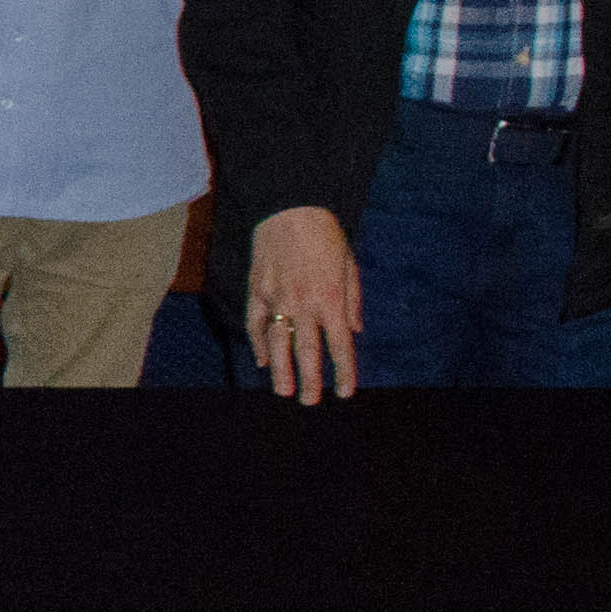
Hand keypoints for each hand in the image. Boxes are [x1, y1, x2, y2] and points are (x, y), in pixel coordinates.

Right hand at [247, 206, 360, 403]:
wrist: (291, 210)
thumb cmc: (325, 236)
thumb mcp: (350, 266)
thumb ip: (352, 301)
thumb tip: (354, 331)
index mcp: (332, 300)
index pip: (340, 346)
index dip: (343, 373)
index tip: (344, 392)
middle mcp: (305, 305)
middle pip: (308, 352)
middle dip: (310, 380)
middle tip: (310, 402)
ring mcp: (277, 299)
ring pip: (278, 343)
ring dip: (281, 370)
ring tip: (283, 390)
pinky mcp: (257, 290)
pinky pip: (256, 323)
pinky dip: (258, 343)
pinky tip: (262, 359)